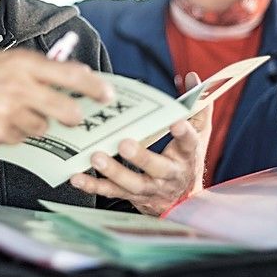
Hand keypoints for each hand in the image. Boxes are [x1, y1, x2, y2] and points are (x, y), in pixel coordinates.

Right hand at [0, 49, 113, 145]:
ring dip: (35, 124)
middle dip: (74, 117)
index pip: (71, 74)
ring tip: (13, 112)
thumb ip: (34, 69)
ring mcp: (9, 112)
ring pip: (42, 128)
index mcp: (23, 64)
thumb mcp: (3, 60)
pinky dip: (13, 133)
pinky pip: (20, 139)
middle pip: (67, 110)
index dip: (94, 86)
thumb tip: (69, 74)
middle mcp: (20, 87)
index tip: (107, 94)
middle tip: (75, 117)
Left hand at [70, 72, 212, 214]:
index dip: (184, 134)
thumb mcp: (199, 133)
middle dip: (141, 157)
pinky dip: (94, 186)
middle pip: (157, 168)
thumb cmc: (186, 159)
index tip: (176, 123)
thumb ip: (196, 105)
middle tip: (124, 143)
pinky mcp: (132, 197)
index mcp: (187, 155)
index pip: (189, 143)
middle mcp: (169, 175)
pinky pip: (112, 192)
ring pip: (133, 184)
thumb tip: (190, 77)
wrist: (182, 200)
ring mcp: (150, 188)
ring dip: (113, 172)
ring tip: (96, 158)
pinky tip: (77, 177)